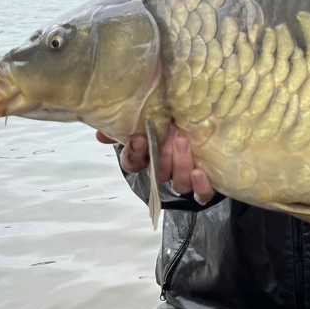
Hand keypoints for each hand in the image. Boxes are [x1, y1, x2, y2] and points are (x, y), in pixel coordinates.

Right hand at [96, 126, 215, 204]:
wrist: (209, 119)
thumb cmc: (176, 117)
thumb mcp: (151, 114)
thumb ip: (128, 122)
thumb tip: (100, 135)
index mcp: (149, 156)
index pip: (132, 164)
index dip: (133, 155)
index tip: (138, 139)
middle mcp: (165, 169)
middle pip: (158, 174)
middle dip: (162, 157)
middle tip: (170, 137)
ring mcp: (185, 177)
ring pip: (178, 183)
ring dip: (180, 166)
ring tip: (183, 142)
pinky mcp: (205, 182)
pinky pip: (201, 194)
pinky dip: (200, 186)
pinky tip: (199, 172)